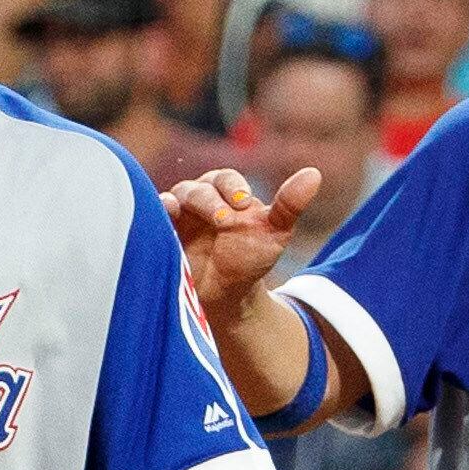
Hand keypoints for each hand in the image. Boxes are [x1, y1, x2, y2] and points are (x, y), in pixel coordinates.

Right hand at [163, 165, 322, 322]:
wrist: (227, 296)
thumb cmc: (250, 259)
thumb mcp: (274, 233)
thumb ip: (289, 204)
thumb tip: (314, 174)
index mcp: (226, 192)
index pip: (226, 179)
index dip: (233, 187)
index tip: (243, 204)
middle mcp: (200, 198)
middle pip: (199, 188)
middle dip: (211, 201)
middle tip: (225, 222)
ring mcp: (179, 216)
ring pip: (175, 198)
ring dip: (181, 203)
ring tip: (183, 213)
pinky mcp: (161, 233)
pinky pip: (154, 216)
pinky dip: (157, 211)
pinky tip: (163, 215)